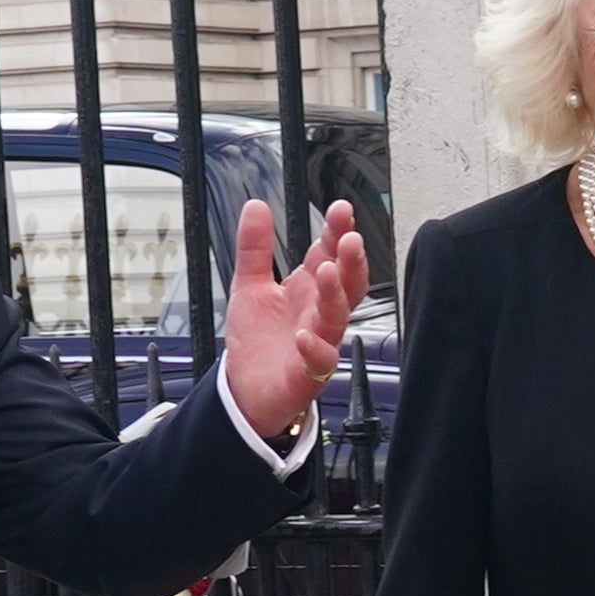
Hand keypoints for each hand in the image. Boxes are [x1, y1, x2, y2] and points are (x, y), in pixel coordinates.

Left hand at [216, 198, 370, 446]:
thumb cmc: (256, 340)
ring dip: (335, 294)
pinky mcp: (309, 373)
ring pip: (337, 317)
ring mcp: (319, 342)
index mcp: (308, 289)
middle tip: (350, 238)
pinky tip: (303, 335)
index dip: (336, 232)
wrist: (244, 389)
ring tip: (327, 271)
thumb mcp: (248, 285)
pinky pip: (320, 361)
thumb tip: (256, 205)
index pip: (329, 254)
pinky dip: (314, 348)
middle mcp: (318, 312)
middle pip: (346, 283)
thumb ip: (253, 248)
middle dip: (350, 260)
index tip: (341, 210)